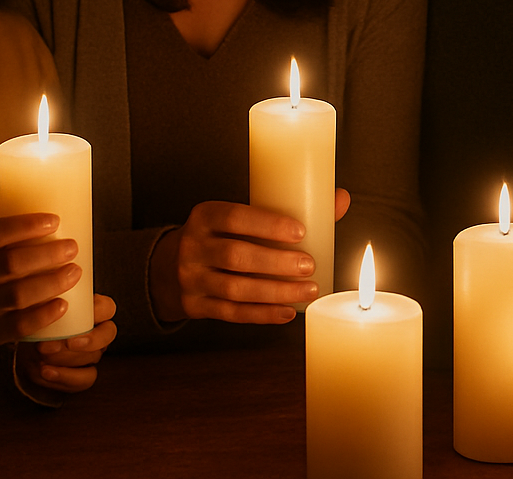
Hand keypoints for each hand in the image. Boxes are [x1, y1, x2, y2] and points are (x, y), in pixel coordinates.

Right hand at [0, 213, 82, 358]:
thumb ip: (3, 232)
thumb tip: (53, 212)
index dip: (27, 226)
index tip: (55, 220)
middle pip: (12, 263)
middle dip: (48, 254)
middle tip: (72, 247)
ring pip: (19, 295)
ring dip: (52, 283)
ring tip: (75, 271)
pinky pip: (19, 325)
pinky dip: (43, 315)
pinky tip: (63, 304)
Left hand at [17, 294, 117, 392]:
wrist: (22, 351)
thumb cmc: (34, 321)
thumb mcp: (37, 306)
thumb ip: (46, 297)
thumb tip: (47, 279)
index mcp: (92, 310)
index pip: (107, 307)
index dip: (97, 311)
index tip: (72, 312)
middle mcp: (97, 331)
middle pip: (108, 333)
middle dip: (86, 339)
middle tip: (61, 341)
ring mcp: (92, 354)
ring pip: (95, 356)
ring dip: (66, 356)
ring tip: (40, 353)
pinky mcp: (83, 375)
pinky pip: (86, 379)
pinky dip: (65, 376)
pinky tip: (45, 371)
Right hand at [149, 188, 351, 324]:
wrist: (171, 265)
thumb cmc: (223, 235)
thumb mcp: (241, 216)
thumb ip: (286, 209)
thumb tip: (341, 198)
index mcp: (205, 216)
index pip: (233, 218)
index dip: (267, 225)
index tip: (301, 232)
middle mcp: (192, 246)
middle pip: (235, 256)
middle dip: (276, 264)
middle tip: (310, 266)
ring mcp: (190, 278)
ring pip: (235, 289)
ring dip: (275, 293)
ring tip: (308, 291)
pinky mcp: (194, 305)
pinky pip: (231, 313)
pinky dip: (262, 314)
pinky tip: (288, 312)